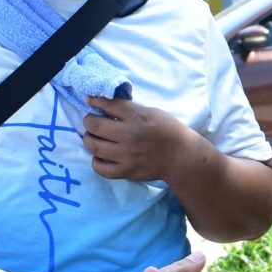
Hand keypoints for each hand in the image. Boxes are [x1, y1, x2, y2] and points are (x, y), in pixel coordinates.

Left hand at [84, 96, 203, 183]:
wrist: (182, 157)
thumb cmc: (168, 131)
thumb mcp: (152, 112)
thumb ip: (130, 110)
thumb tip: (107, 107)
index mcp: (137, 116)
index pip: (108, 104)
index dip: (94, 100)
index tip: (90, 100)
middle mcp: (129, 135)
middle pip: (94, 125)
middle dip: (89, 121)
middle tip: (91, 121)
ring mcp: (126, 155)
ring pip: (93, 146)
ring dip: (89, 139)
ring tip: (94, 138)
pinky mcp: (126, 171)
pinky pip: (100, 168)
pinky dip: (96, 161)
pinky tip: (101, 156)